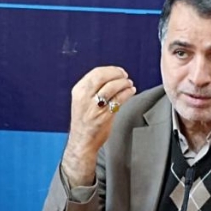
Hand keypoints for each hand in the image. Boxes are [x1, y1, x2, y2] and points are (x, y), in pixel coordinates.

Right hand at [62, 66, 135, 186]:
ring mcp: (94, 107)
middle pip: (103, 77)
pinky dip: (127, 93)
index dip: (111, 70)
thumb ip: (93, 88)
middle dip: (117, 74)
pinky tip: (131, 92)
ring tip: (130, 84)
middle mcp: (85, 97)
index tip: (120, 71)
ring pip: (112, 87)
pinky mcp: (104, 116)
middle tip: (125, 76)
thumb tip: (113, 76)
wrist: (83, 141)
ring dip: (124, 83)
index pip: (95, 72)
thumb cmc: (85, 120)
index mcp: (79, 91)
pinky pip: (119, 99)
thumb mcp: (83, 100)